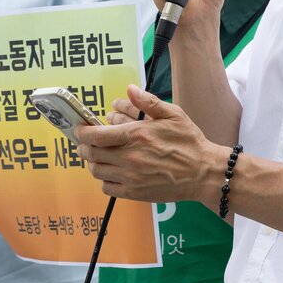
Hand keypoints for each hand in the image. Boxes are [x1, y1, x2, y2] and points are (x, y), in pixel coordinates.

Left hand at [75, 85, 224, 203]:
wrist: (203, 173)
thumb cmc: (189, 142)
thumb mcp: (173, 114)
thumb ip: (148, 102)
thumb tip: (129, 90)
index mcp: (137, 135)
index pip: (97, 135)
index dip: (83, 132)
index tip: (79, 129)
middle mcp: (130, 157)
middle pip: (92, 154)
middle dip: (84, 146)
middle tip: (85, 142)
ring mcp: (131, 177)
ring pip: (97, 171)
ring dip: (92, 162)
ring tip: (97, 156)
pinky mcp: (135, 193)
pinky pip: (108, 188)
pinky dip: (104, 180)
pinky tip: (111, 172)